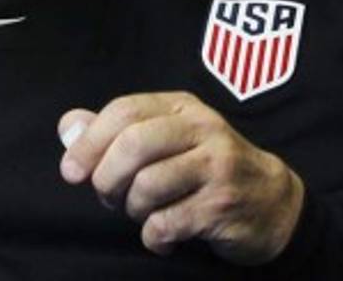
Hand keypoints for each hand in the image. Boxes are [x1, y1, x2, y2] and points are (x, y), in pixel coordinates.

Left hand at [57, 92, 303, 264]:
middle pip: (133, 144)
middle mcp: (201, 128)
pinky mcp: (223, 204)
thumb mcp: (166, 138)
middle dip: (107, 177)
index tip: (71, 172)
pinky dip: (154, 236)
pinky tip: (163, 235)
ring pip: (148, 185)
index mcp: (181, 106)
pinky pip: (167, 222)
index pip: (123, 111)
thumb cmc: (205, 169)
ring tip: (143, 213)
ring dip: (133, 209)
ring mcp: (216, 165)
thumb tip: (68, 126)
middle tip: (108, 197)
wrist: (274, 202)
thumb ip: (115, 131)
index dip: (90, 141)